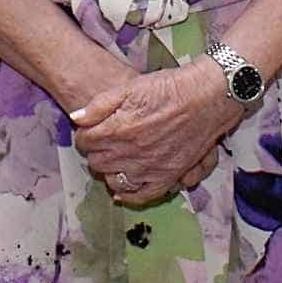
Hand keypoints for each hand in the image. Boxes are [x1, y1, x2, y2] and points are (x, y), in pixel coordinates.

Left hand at [71, 61, 239, 206]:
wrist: (205, 98)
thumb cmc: (167, 88)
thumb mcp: (129, 87)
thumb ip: (99, 104)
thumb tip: (76, 118)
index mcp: (117, 130)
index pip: (85, 141)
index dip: (85, 134)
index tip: (91, 129)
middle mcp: (130, 154)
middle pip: (97, 162)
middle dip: (95, 151)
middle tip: (103, 141)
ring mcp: (148, 169)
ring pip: (114, 180)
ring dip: (109, 170)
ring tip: (114, 158)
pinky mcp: (167, 177)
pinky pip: (141, 195)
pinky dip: (128, 195)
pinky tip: (122, 189)